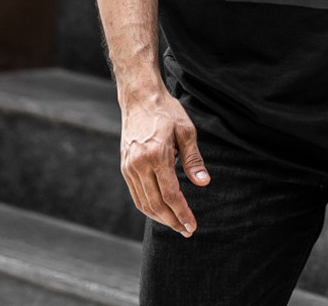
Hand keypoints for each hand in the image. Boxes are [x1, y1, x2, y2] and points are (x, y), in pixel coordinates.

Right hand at [119, 86, 210, 236]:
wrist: (140, 97)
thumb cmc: (166, 111)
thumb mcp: (186, 130)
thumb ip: (193, 159)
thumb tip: (203, 183)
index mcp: (157, 155)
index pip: (171, 194)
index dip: (182, 213)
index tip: (192, 226)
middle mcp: (139, 164)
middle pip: (156, 204)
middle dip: (172, 221)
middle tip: (186, 231)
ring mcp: (129, 167)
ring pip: (143, 203)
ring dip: (160, 217)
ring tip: (175, 224)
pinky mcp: (125, 166)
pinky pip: (136, 194)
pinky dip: (148, 206)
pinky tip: (160, 210)